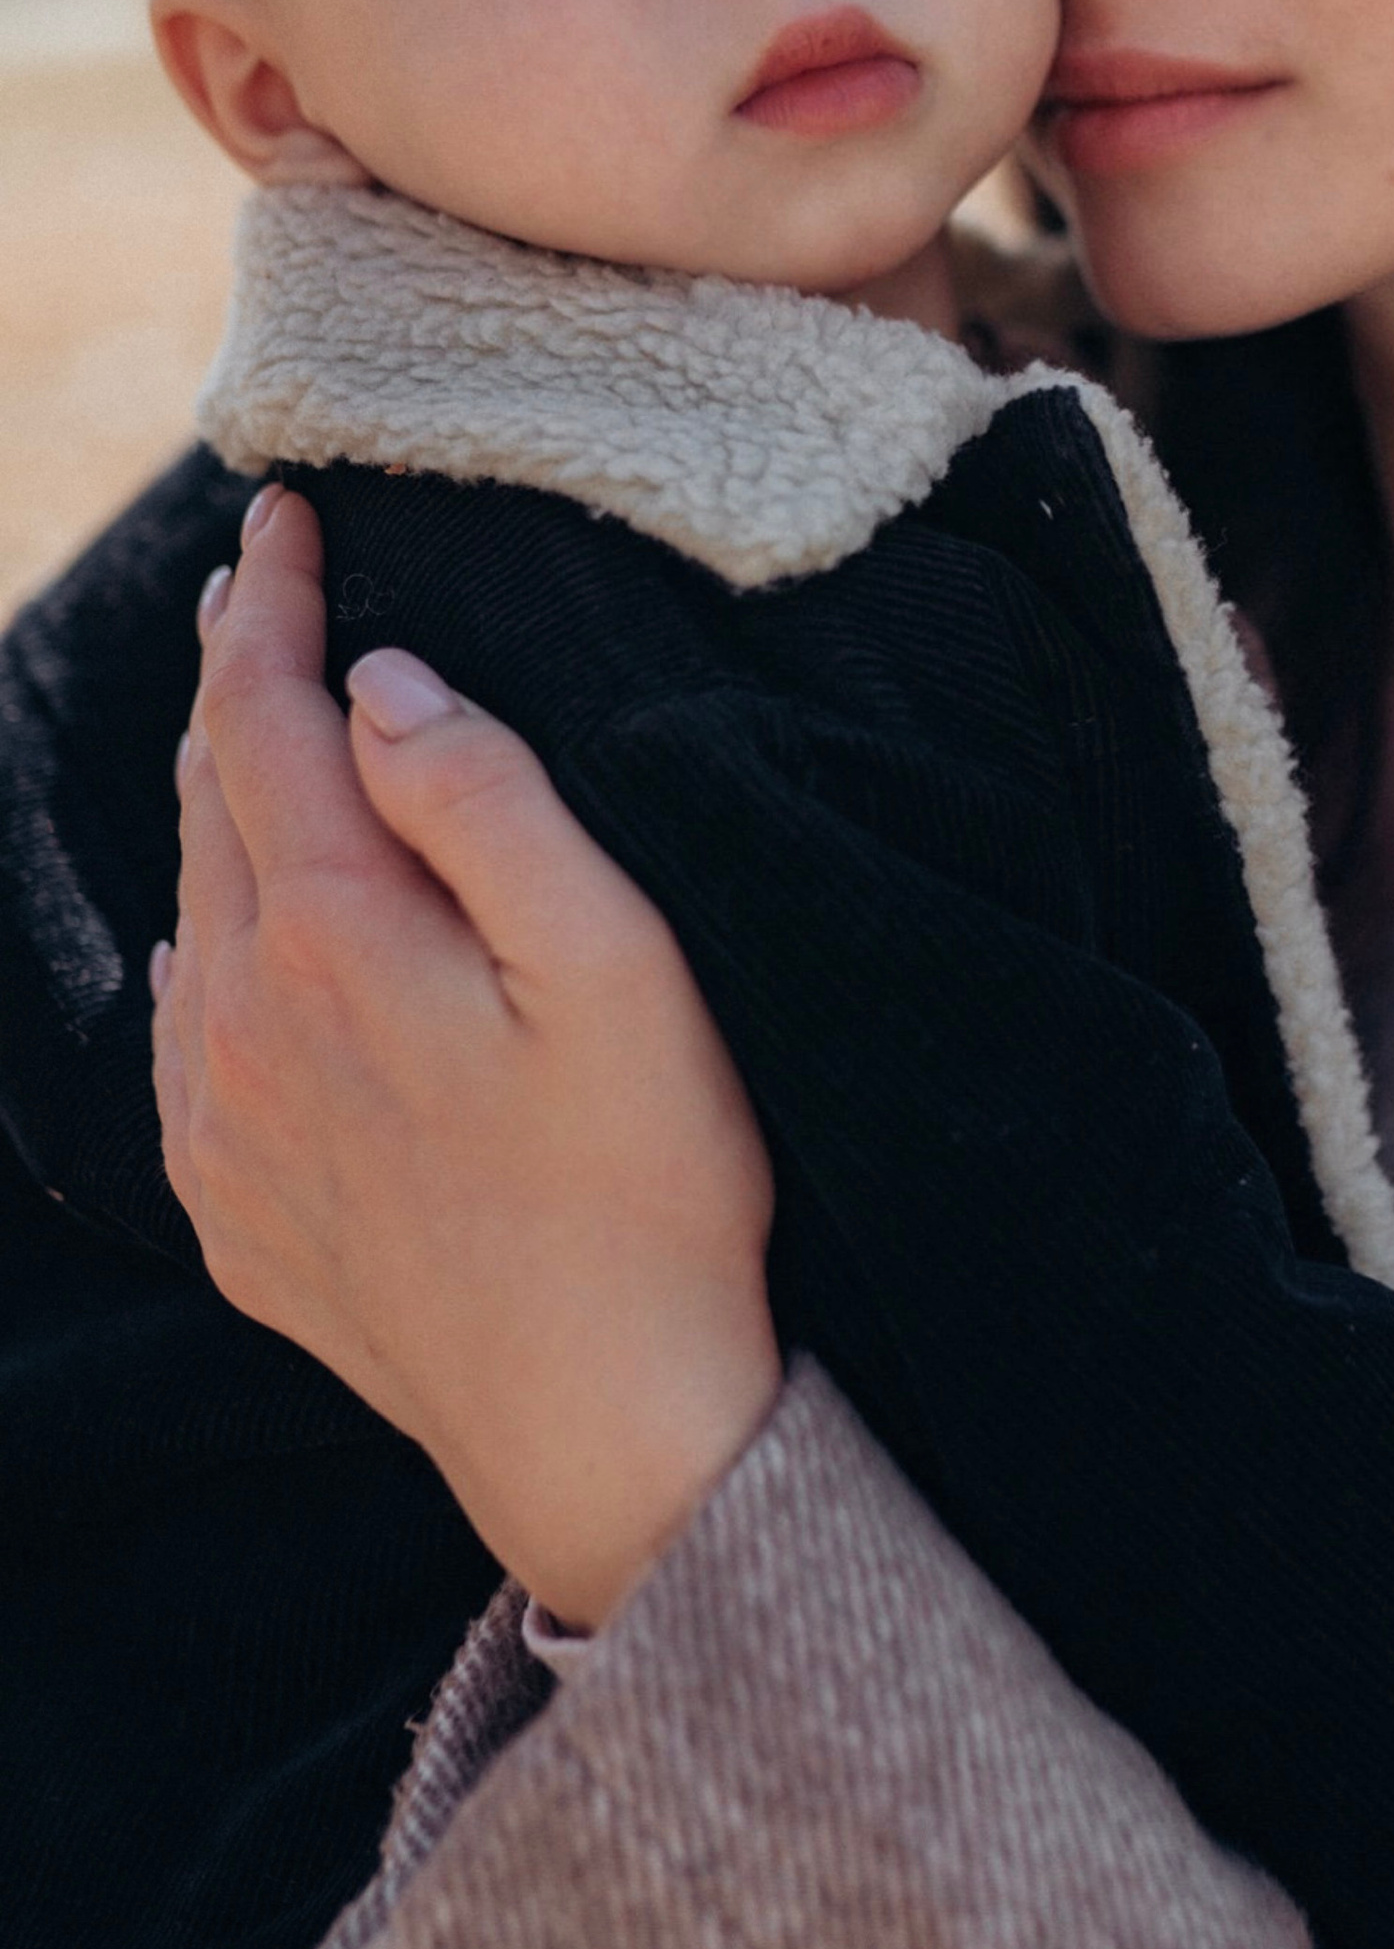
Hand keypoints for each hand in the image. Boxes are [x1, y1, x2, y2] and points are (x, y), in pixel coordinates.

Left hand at [153, 486, 782, 1627]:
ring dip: (219, 814)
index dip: (272, 607)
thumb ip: (491, 806)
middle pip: (211, 804)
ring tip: (257, 743)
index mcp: (335, 938)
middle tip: (261, 595)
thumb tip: (380, 686)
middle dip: (236, 686)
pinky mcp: (236, 1215)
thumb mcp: (619, 967)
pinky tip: (236, 951)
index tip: (285, 518)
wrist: (605, 1431)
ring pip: (192, 917)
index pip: (268, 719)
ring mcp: (226, 1128)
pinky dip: (209, 958)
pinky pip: (189, 1045)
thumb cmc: (650, 1190)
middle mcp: (243, 1023)